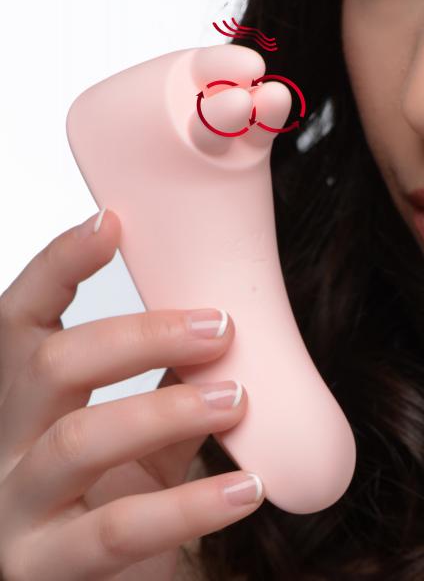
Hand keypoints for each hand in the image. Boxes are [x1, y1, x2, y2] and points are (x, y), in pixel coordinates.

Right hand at [0, 209, 263, 580]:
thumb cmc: (116, 502)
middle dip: (140, 335)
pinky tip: (247, 487)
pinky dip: (190, 505)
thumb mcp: (141, 441)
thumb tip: (220, 336)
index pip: (22, 317)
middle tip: (219, 326)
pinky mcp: (46, 568)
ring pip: (81, 440)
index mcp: (25, 402)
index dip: (58, 266)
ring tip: (236, 398)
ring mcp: (19, 509)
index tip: (113, 223)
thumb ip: (170, 392)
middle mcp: (7, 445)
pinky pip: (118, 530)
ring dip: (167, 409)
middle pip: (52, 364)